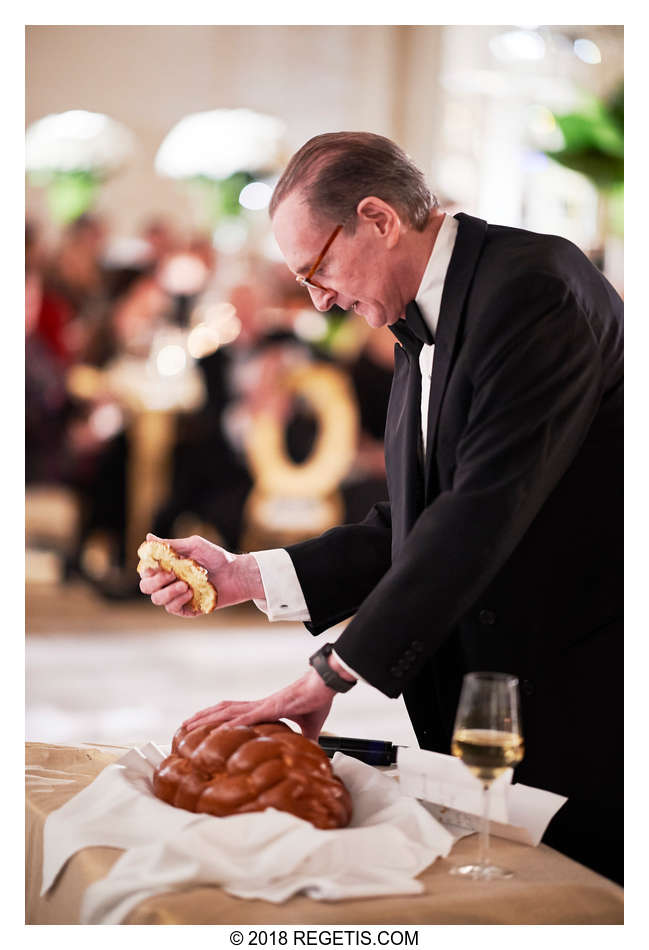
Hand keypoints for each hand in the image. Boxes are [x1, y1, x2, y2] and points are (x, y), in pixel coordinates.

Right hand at [138, 532, 264, 617]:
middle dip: (155, 582)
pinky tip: (190, 592)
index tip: (156, 565)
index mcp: (168, 566)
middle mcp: (169, 582)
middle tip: (171, 575)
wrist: (237, 574)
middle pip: (146, 587)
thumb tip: (148, 537)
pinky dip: (178, 600)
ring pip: (157, 599)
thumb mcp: (194, 546)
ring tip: (185, 584)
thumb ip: (171, 545)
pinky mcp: (187, 608)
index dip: (147, 569)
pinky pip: (172, 608)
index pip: (146, 570)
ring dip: (168, 592)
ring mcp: (177, 596)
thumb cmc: (216, 557)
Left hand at [182, 669, 335, 739]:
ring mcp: (264, 705)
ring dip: (208, 718)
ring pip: (229, 711)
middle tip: (182, 727)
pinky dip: (234, 723)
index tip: (201, 726)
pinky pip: (249, 716)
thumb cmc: (317, 699)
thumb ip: (304, 739)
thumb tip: (308, 752)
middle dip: (202, 718)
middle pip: (224, 711)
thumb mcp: (309, 727)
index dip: (216, 717)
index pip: (234, 713)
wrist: (326, 684)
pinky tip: (220, 729)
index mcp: (265, 709)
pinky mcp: (273, 707)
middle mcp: (260, 705)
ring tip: (189, 726)